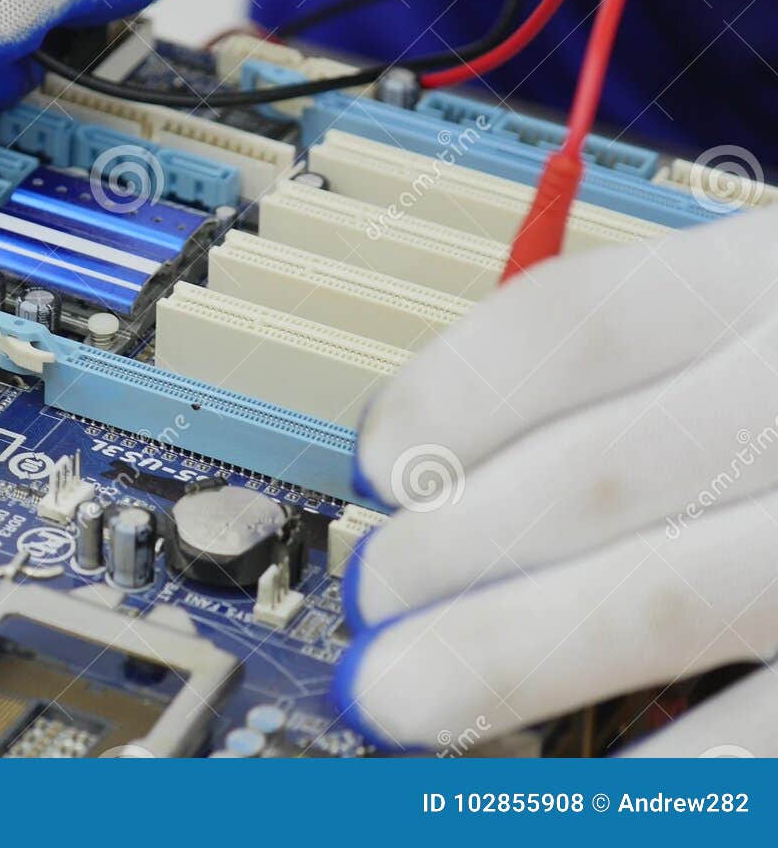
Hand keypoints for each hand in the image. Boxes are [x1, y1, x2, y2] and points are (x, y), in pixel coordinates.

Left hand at [338, 203, 777, 756]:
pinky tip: (598, 786)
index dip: (445, 402)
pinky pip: (773, 726)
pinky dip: (675, 767)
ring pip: (666, 601)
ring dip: (511, 658)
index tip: (375, 461)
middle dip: (451, 556)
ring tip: (406, 699)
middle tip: (375, 605)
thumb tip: (446, 450)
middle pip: (595, 478)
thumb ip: (668, 353)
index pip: (574, 328)